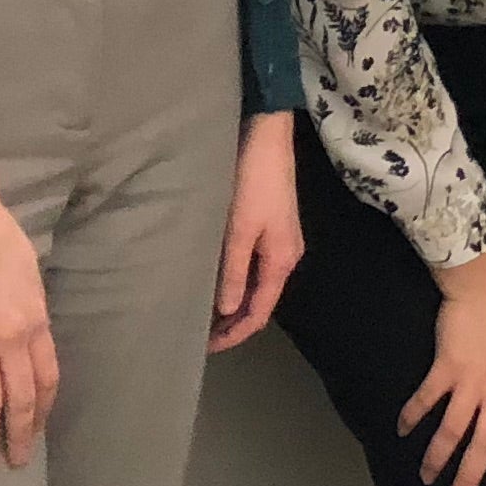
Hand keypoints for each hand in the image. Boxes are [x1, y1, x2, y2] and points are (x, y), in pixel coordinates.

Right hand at [0, 108, 55, 470]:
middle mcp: (12, 340)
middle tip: (15, 462)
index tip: (36, 427)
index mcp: (36, 323)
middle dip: (19, 435)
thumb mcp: (28, 274)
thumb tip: (29, 329)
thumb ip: (29, 308)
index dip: (42, 409)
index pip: (47, 378)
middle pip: (21, 400)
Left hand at [209, 112, 304, 353]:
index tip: (207, 348)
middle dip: (233, 321)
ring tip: (204, 312)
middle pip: (260, 301)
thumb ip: (232, 272)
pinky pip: (254, 266)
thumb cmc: (253, 183)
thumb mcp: (238, 230)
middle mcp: (286, 256)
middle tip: (200, 335)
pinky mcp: (271, 226)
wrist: (267, 137)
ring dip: (234, 301)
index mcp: (281, 262)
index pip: (259, 312)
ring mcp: (280, 241)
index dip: (235, 334)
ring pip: (256, 284)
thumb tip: (225, 310)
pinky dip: (236, 280)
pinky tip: (217, 280)